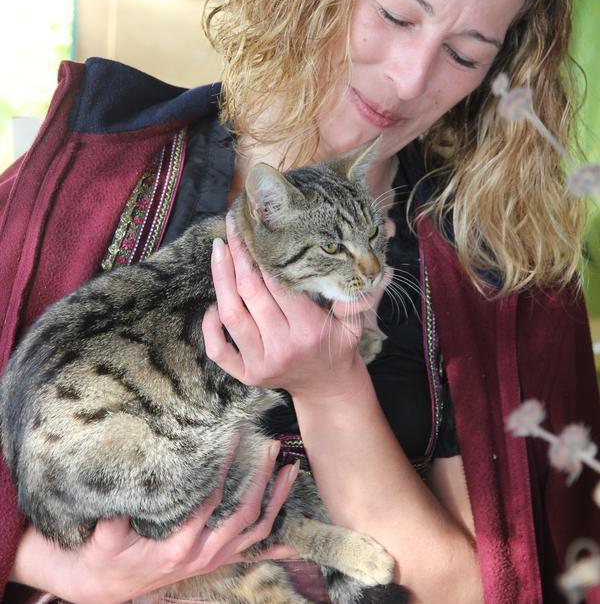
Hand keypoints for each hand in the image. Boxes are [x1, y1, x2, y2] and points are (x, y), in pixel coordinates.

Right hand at [11, 439, 297, 603]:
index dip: (225, 471)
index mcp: (179, 545)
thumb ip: (113, 519)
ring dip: (277, 499)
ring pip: (257, 529)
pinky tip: (298, 533)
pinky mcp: (219, 559)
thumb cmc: (107, 556)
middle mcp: (204, 553)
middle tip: (269, 445)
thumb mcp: (104, 538)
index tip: (234, 440)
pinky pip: (255, 551)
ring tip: (291, 468)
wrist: (110, 586)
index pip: (211, 502)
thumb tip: (121, 488)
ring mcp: (215, 558)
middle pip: (243, 513)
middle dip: (261, 478)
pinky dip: (279, 543)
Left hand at [203, 214, 375, 398]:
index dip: (264, 256)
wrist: (328, 391)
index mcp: (308, 329)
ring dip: (220, 279)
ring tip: (218, 250)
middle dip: (238, 257)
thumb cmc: (339, 348)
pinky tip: (210, 303)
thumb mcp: (355, 324)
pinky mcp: (246, 375)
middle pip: (250, 294)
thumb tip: (383, 269)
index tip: (257, 230)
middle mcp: (281, 345)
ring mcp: (260, 362)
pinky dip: (209, 327)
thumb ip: (361, 297)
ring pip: (230, 315)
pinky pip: (218, 350)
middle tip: (232, 228)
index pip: (279, 285)